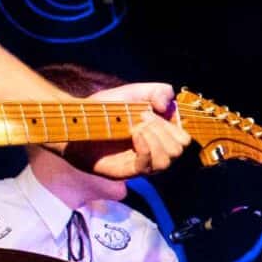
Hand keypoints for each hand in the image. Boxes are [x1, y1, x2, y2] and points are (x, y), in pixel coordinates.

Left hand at [65, 82, 191, 179]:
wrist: (77, 122)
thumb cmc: (103, 109)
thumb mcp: (132, 92)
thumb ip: (157, 91)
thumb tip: (168, 107)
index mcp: (159, 134)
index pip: (184, 136)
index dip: (174, 123)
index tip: (154, 109)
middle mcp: (153, 150)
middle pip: (179, 149)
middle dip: (164, 130)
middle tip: (142, 118)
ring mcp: (141, 162)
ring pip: (168, 161)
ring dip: (156, 140)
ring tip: (137, 128)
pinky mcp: (128, 171)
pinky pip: (148, 166)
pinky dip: (145, 148)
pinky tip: (134, 135)